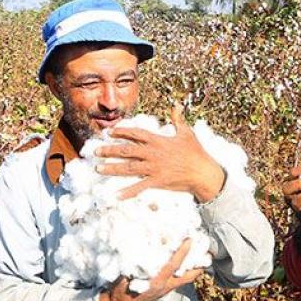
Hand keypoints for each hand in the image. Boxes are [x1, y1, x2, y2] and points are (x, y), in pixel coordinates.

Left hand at [95, 103, 224, 201]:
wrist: (203, 172)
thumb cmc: (196, 152)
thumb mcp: (187, 133)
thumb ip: (177, 119)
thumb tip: (176, 104)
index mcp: (159, 141)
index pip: (136, 134)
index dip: (122, 132)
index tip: (110, 132)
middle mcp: (153, 154)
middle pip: (126, 151)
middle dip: (109, 150)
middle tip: (96, 151)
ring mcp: (154, 168)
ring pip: (128, 168)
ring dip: (112, 168)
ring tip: (98, 168)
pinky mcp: (157, 181)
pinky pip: (139, 187)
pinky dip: (127, 192)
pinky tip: (116, 195)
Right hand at [98, 239, 203, 300]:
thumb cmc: (121, 290)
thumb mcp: (125, 277)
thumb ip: (135, 266)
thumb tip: (142, 250)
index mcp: (156, 283)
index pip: (173, 266)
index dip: (182, 253)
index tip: (189, 240)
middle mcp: (165, 287)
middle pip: (188, 276)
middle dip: (199, 265)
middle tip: (208, 253)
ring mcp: (166, 290)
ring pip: (185, 279)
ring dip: (194, 268)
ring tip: (202, 257)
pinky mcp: (164, 291)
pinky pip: (178, 280)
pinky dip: (184, 272)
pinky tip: (186, 264)